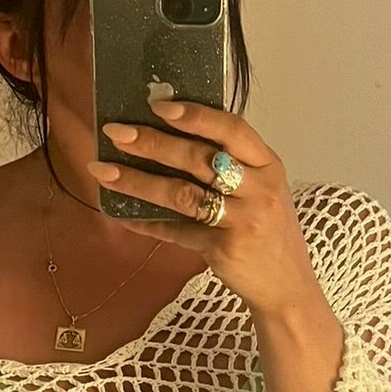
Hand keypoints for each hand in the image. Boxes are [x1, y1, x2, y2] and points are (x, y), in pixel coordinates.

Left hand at [88, 98, 327, 323]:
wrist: (288, 286)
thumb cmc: (269, 230)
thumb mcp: (264, 190)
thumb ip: (232, 165)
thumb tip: (172, 135)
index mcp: (268, 165)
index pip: (233, 129)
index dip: (195, 115)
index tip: (157, 105)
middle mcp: (258, 190)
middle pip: (199, 158)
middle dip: (153, 143)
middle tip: (116, 133)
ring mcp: (241, 221)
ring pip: (181, 194)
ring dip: (138, 181)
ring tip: (102, 171)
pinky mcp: (223, 248)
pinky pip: (176, 231)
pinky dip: (146, 222)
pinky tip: (121, 214)